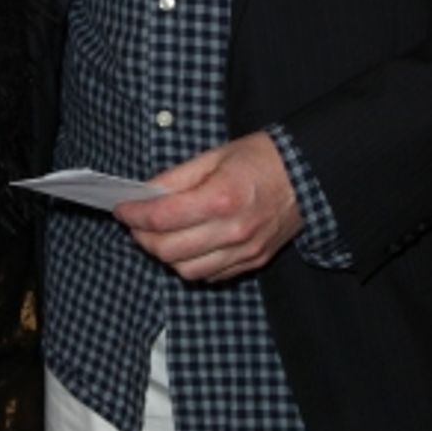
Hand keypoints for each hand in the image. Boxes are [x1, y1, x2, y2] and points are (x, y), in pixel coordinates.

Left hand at [114, 131, 300, 283]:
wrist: (308, 174)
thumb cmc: (261, 159)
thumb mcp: (214, 155)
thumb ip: (176, 177)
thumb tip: (145, 193)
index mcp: (222, 197)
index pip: (162, 217)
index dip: (134, 214)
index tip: (123, 208)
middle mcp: (234, 229)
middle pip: (169, 250)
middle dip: (143, 238)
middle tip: (136, 224)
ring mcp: (245, 250)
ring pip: (187, 271)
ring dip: (165, 256)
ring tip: (160, 235)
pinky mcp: (253, 261)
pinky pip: (210, 275)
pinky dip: (191, 264)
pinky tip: (188, 245)